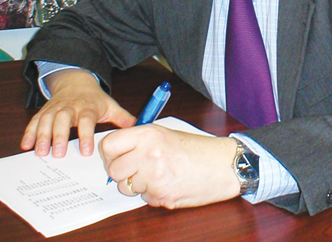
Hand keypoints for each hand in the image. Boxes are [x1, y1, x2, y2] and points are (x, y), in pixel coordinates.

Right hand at [20, 69, 135, 157]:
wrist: (76, 81)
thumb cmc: (94, 99)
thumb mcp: (110, 105)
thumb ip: (123, 118)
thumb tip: (139, 128)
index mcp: (88, 107)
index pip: (87, 121)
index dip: (86, 135)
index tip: (86, 151)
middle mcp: (70, 107)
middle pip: (63, 120)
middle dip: (59, 136)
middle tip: (58, 154)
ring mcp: (56, 109)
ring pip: (47, 120)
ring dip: (42, 136)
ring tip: (40, 152)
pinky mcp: (45, 111)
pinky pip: (35, 121)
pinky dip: (29, 132)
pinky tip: (26, 145)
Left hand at [100, 125, 240, 208]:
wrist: (223, 165)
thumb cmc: (197, 149)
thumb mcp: (166, 134)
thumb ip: (140, 140)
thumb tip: (116, 151)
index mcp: (148, 134)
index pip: (108, 145)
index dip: (110, 153)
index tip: (117, 156)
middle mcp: (148, 154)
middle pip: (113, 170)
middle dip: (122, 173)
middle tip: (137, 168)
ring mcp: (153, 177)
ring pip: (126, 187)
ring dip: (138, 185)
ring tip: (159, 174)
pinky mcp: (161, 196)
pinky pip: (144, 198)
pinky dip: (153, 194)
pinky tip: (169, 183)